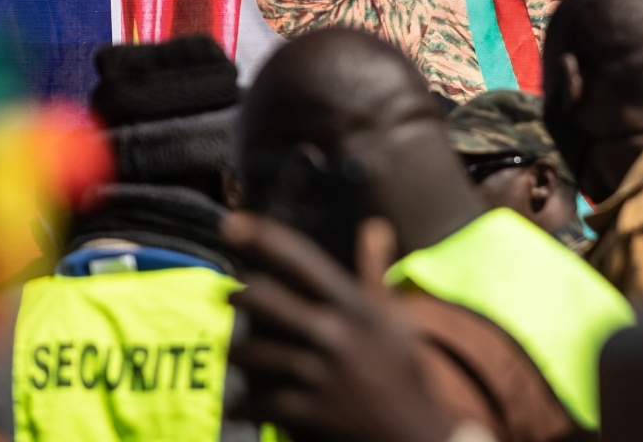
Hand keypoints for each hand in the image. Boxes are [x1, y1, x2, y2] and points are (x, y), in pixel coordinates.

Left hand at [223, 213, 450, 441]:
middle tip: (234, 296)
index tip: (232, 223)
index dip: (263, 236)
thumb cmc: (402, 371)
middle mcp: (332, 332)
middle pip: (262, 298)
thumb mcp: (395, 317)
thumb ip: (375, 272)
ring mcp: (314, 372)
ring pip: (249, 349)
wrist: (410, 433)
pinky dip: (244, 401)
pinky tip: (244, 401)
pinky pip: (253, 398)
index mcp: (354, 305)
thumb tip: (375, 228)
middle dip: (239, 296)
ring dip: (238, 351)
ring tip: (239, 350)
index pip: (302, 259)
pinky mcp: (301, 409)